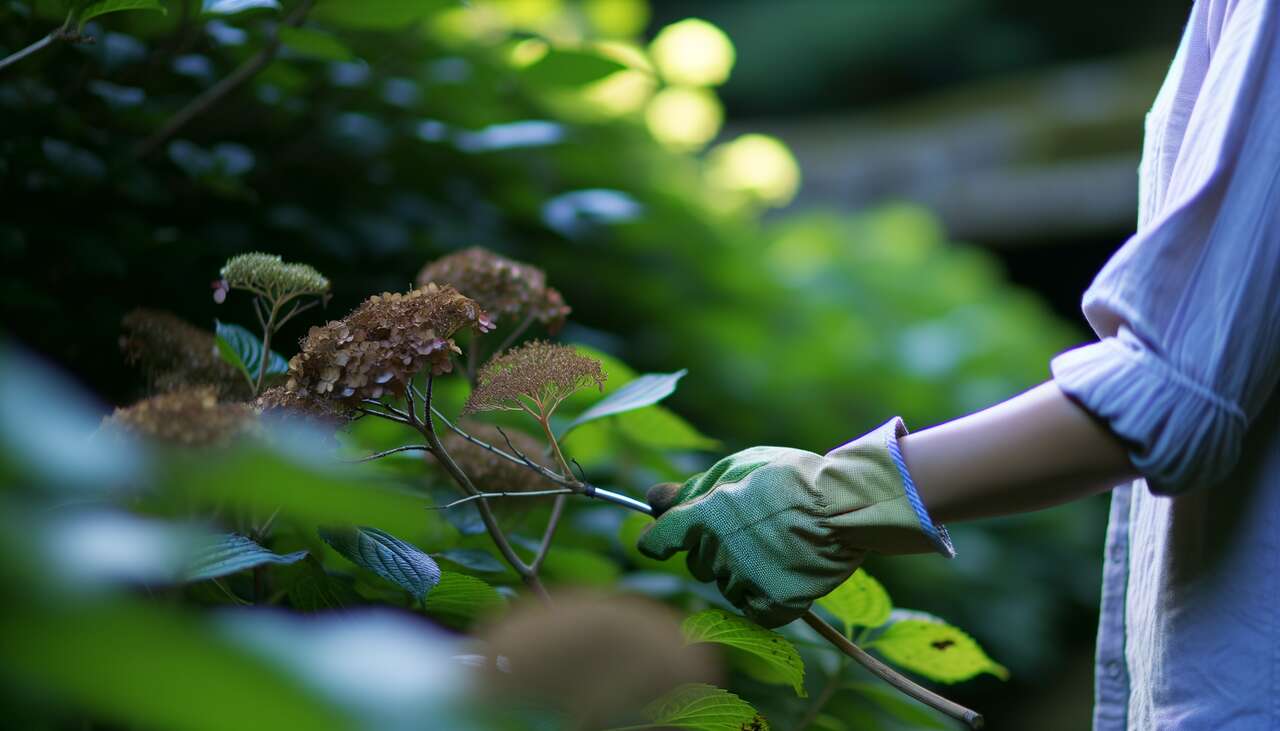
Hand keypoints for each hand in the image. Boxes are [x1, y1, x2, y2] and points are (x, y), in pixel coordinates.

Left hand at [638, 418, 952, 627]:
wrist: (846, 504)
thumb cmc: (792, 478)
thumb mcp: (739, 466)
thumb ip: (694, 488)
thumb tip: (652, 500)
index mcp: (705, 517)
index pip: (660, 540)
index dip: (660, 539)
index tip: (661, 540)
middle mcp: (720, 552)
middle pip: (697, 564)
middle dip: (714, 548)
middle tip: (749, 529)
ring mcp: (746, 581)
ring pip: (726, 585)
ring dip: (741, 570)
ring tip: (776, 544)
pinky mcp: (773, 605)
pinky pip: (753, 608)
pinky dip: (764, 595)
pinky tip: (784, 569)